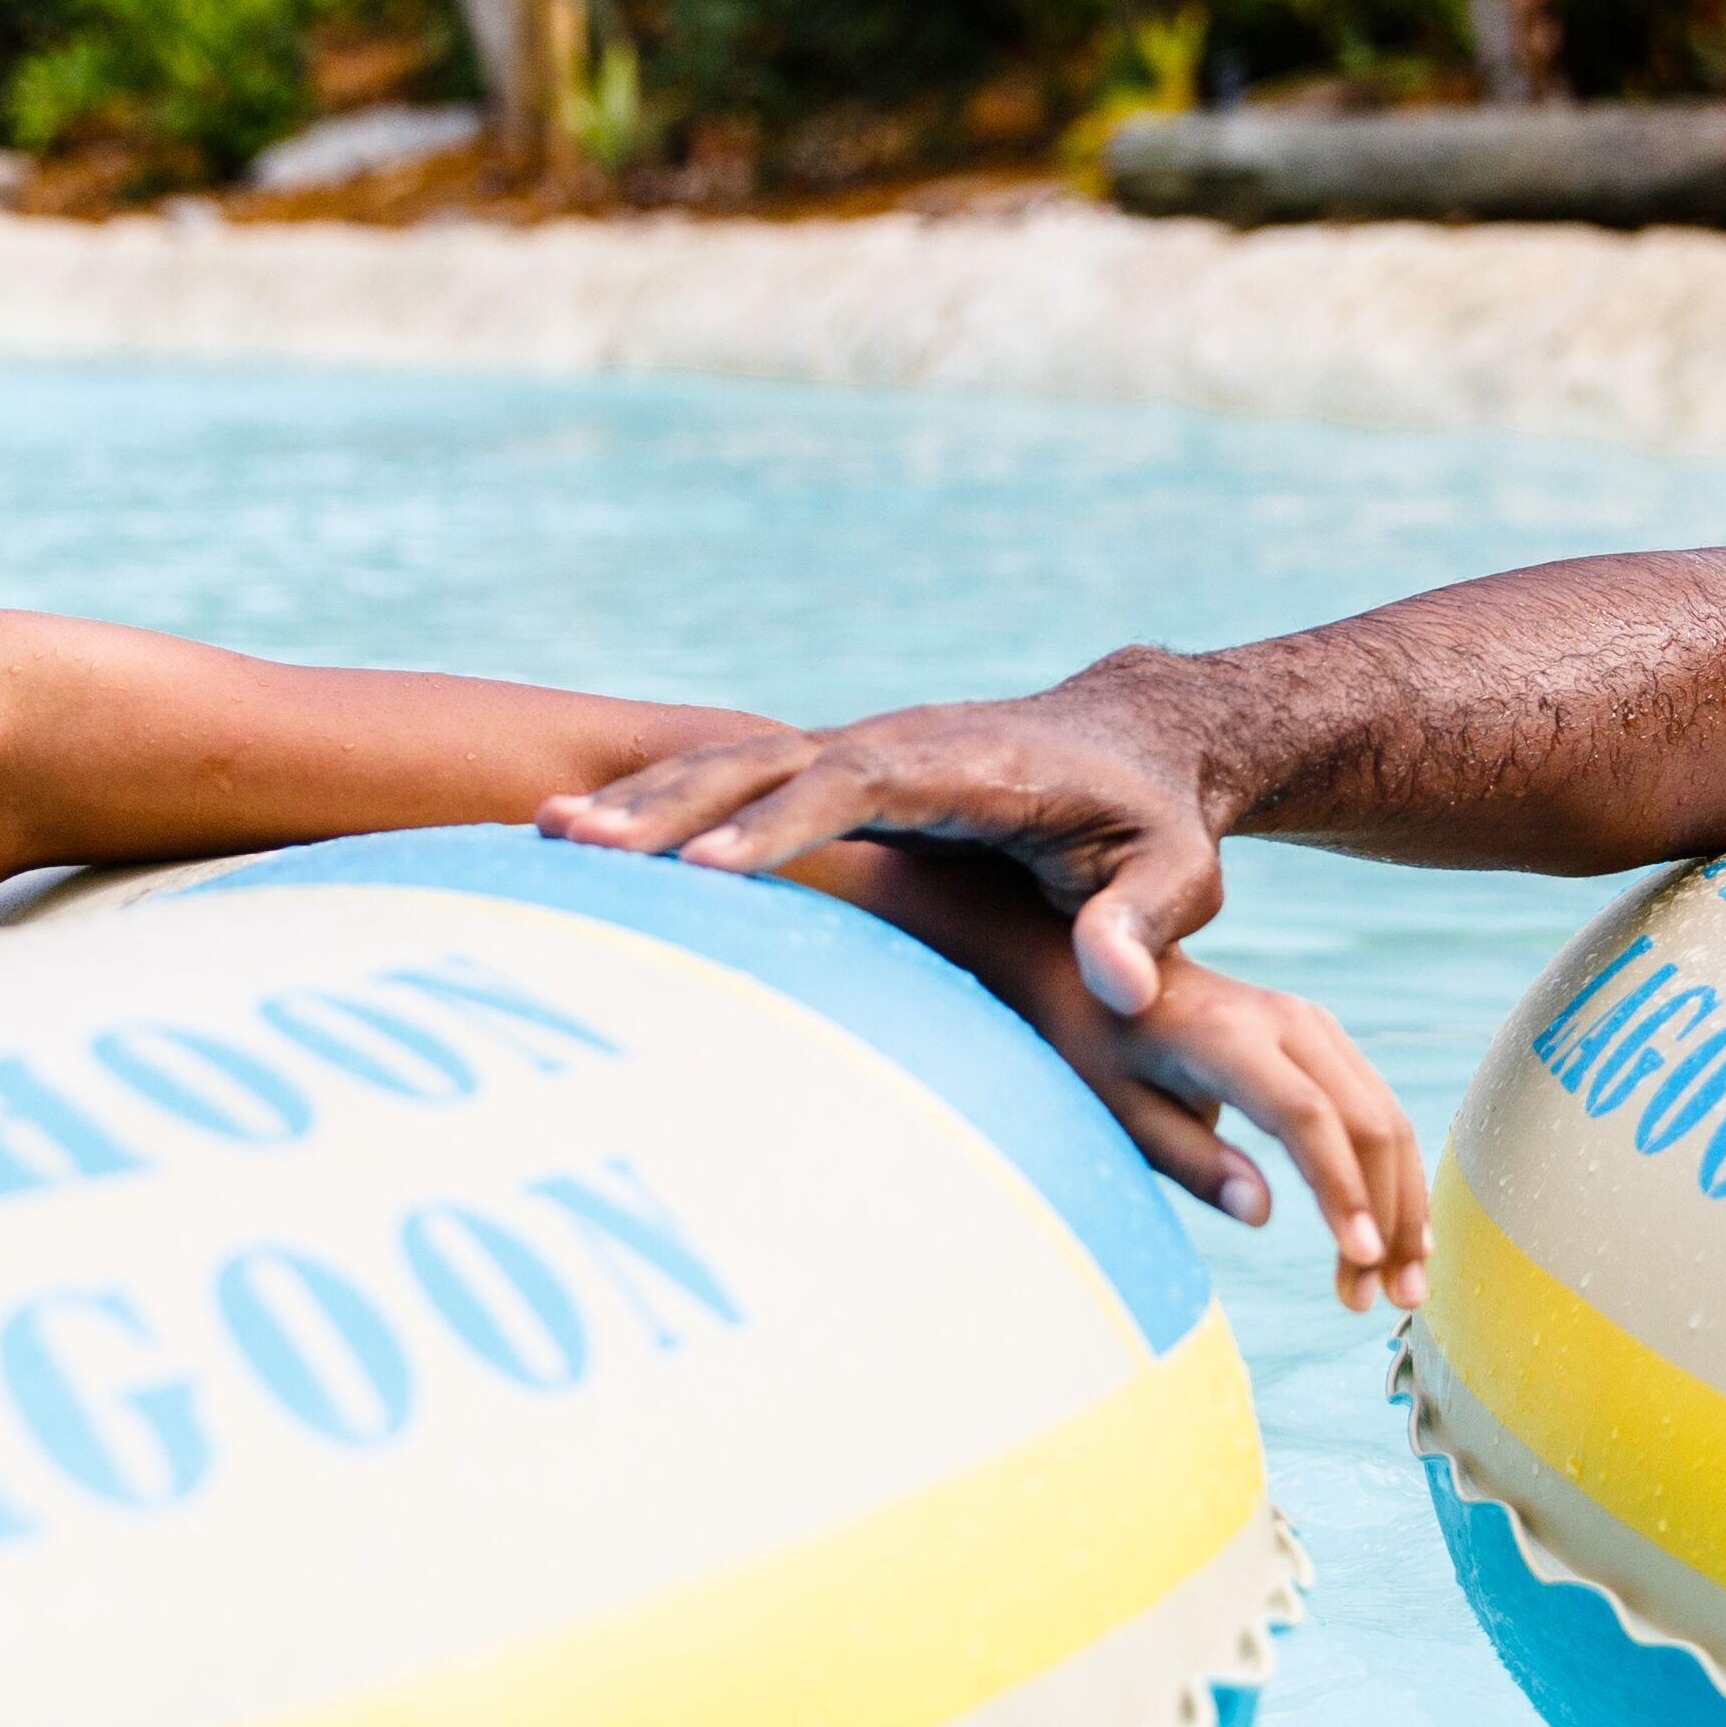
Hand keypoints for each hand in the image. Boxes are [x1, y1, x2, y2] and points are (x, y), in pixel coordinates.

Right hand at [547, 669, 1230, 1016]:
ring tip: (547, 835)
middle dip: (673, 803)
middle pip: (768, 766)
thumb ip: (1145, 925)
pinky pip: (742, 780)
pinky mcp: (842, 771)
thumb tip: (1118, 988)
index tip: (707, 868)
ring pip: (737, 765)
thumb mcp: (1178, 875)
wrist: (1139, 738)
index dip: (783, 825)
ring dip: (646, 797)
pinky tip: (587, 836)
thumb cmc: (1157, 821)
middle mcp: (902, 744)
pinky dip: (666, 800)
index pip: (860, 785)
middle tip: (576, 844)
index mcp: (970, 766)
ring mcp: (863, 752)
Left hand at [1063, 952, 1431, 1312]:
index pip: (1305, 1116)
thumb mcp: (1120, 1111)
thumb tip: (1262, 1215)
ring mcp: (1315, 1026)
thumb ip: (1191, 1161)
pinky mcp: (1327, 1042)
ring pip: (1387, 1121)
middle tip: (1392, 1301)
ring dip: (1404, 1207)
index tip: (1363, 1258)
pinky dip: (1394, 1177)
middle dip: (1389, 1216)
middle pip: (1366, 1123)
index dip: (1341, 1188)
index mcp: (1227, 1036)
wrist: (1103, 973)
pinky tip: (1401, 1236)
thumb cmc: (1102, 1052)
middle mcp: (1288, 1022)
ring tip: (1404, 1289)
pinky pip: (1378, 1112)